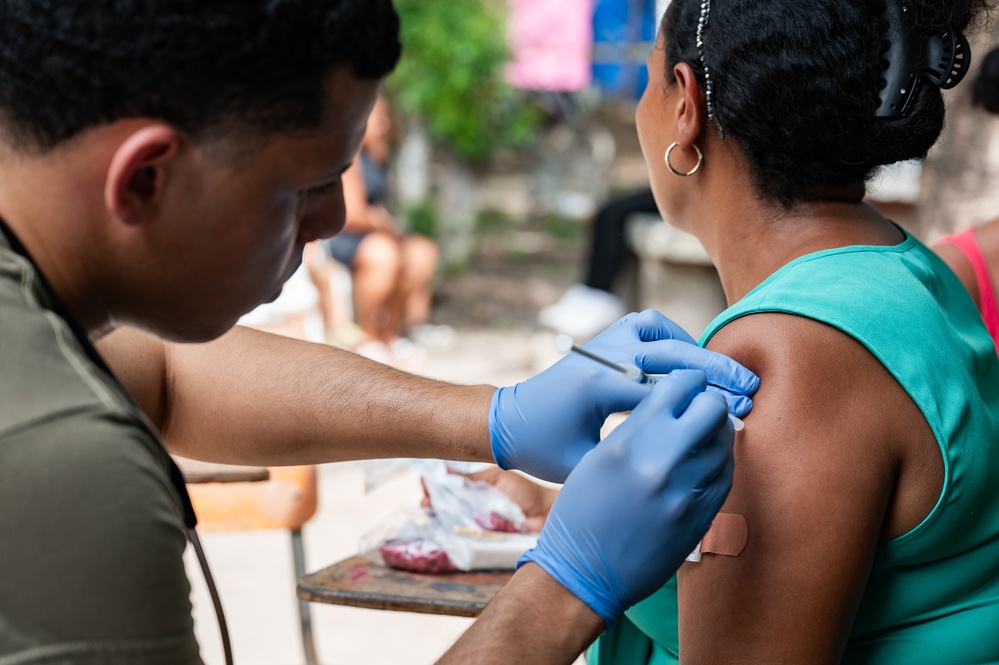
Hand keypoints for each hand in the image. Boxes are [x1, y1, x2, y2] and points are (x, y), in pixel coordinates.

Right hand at [421, 467, 555, 531]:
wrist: (546, 514)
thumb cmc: (525, 492)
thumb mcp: (496, 477)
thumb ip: (472, 476)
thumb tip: (446, 468)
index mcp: (476, 485)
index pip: (448, 483)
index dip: (435, 483)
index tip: (426, 482)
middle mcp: (473, 502)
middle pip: (444, 502)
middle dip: (431, 499)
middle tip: (426, 499)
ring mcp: (476, 520)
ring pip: (449, 518)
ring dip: (437, 514)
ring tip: (429, 508)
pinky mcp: (481, 536)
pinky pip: (462, 534)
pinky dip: (450, 531)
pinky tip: (441, 525)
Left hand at [489, 309, 757, 481]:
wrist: (509, 420)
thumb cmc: (544, 449)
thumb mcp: (585, 466)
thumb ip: (630, 462)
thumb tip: (682, 470)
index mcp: (598, 387)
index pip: (666, 390)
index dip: (706, 404)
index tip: (739, 419)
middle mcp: (604, 357)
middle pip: (673, 355)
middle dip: (716, 372)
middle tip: (751, 389)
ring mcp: (604, 343)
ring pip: (661, 333)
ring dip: (696, 351)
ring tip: (725, 376)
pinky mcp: (605, 340)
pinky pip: (648, 325)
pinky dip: (673, 337)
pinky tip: (691, 362)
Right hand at [519, 370, 734, 626]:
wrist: (583, 571)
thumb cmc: (582, 511)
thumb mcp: (597, 457)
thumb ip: (638, 427)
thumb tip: (676, 403)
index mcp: (626, 442)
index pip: (677, 388)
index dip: (687, 381)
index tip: (687, 385)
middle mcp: (658, 463)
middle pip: (711, 408)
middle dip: (709, 401)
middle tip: (701, 406)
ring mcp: (684, 492)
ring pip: (724, 441)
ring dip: (717, 432)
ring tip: (702, 435)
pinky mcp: (700, 517)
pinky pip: (726, 474)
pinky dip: (720, 461)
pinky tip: (706, 461)